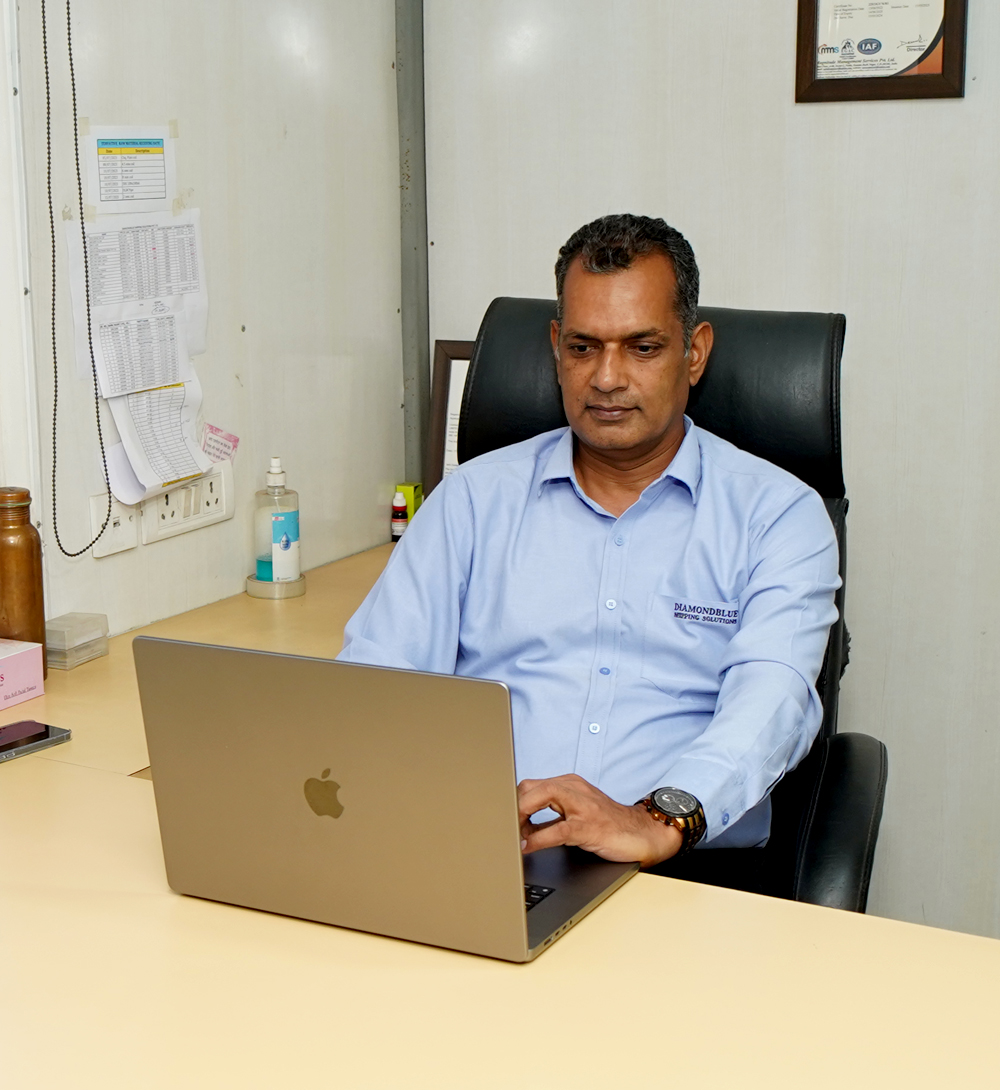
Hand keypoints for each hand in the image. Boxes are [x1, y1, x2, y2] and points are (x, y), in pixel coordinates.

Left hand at [518, 774, 681, 867]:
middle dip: (511, 807)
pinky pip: (556, 829)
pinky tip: (527, 847)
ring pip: (539, 798)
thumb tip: (519, 830)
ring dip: (519, 818)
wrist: (643, 834)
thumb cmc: (609, 826)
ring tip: (510, 835)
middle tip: (503, 829)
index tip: (500, 817)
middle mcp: (573, 788)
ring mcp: (581, 806)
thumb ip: (548, 818)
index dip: (511, 801)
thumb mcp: (574, 816)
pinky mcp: (588, 826)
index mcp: (568, 784)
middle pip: (529, 787)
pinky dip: (536, 839)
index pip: (530, 785)